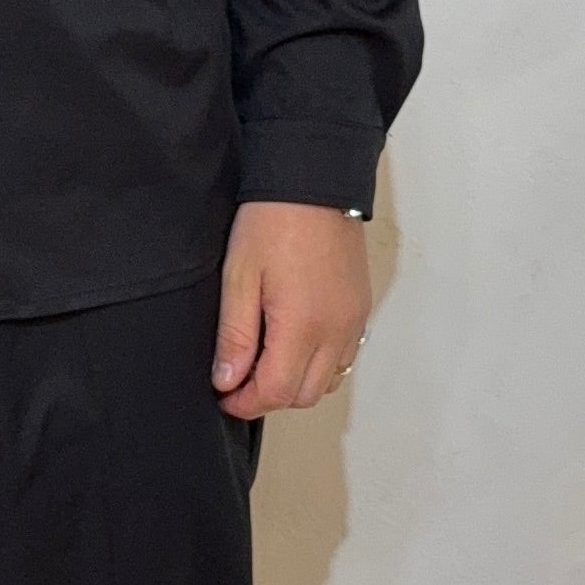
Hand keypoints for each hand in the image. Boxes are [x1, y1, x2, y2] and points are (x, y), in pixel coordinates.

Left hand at [211, 201, 370, 417]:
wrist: (314, 181)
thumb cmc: (272, 221)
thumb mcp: (239, 276)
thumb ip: (235, 335)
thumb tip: (227, 381)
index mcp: (303, 326)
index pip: (276, 392)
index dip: (245, 403)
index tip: (223, 395)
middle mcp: (336, 330)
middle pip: (304, 395)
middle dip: (268, 397)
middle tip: (238, 379)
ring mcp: (354, 320)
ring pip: (329, 381)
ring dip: (296, 383)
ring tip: (264, 362)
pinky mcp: (361, 308)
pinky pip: (345, 358)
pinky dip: (320, 365)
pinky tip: (294, 344)